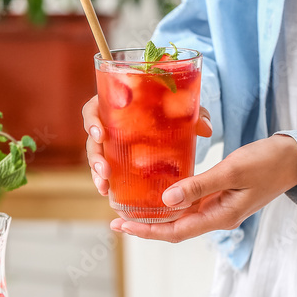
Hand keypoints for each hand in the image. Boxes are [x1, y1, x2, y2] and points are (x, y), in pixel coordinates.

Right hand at [82, 95, 212, 195]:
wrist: (171, 115)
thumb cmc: (171, 107)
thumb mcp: (184, 107)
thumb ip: (195, 114)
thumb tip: (205, 129)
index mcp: (115, 103)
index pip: (93, 109)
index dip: (91, 121)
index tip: (100, 134)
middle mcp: (108, 122)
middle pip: (92, 138)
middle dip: (95, 156)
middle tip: (105, 169)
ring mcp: (111, 141)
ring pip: (96, 156)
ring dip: (96, 172)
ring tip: (104, 187)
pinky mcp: (116, 156)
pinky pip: (106, 168)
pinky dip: (105, 180)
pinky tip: (108, 193)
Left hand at [110, 134, 296, 242]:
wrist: (296, 159)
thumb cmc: (268, 162)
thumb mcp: (232, 171)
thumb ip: (199, 186)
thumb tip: (166, 199)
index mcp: (221, 216)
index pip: (176, 231)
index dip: (147, 230)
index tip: (121, 225)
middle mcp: (218, 217)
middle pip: (175, 228)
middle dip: (145, 225)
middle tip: (116, 219)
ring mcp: (221, 207)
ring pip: (182, 217)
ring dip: (157, 215)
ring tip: (130, 208)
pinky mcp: (222, 196)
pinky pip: (192, 203)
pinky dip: (172, 201)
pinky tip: (158, 193)